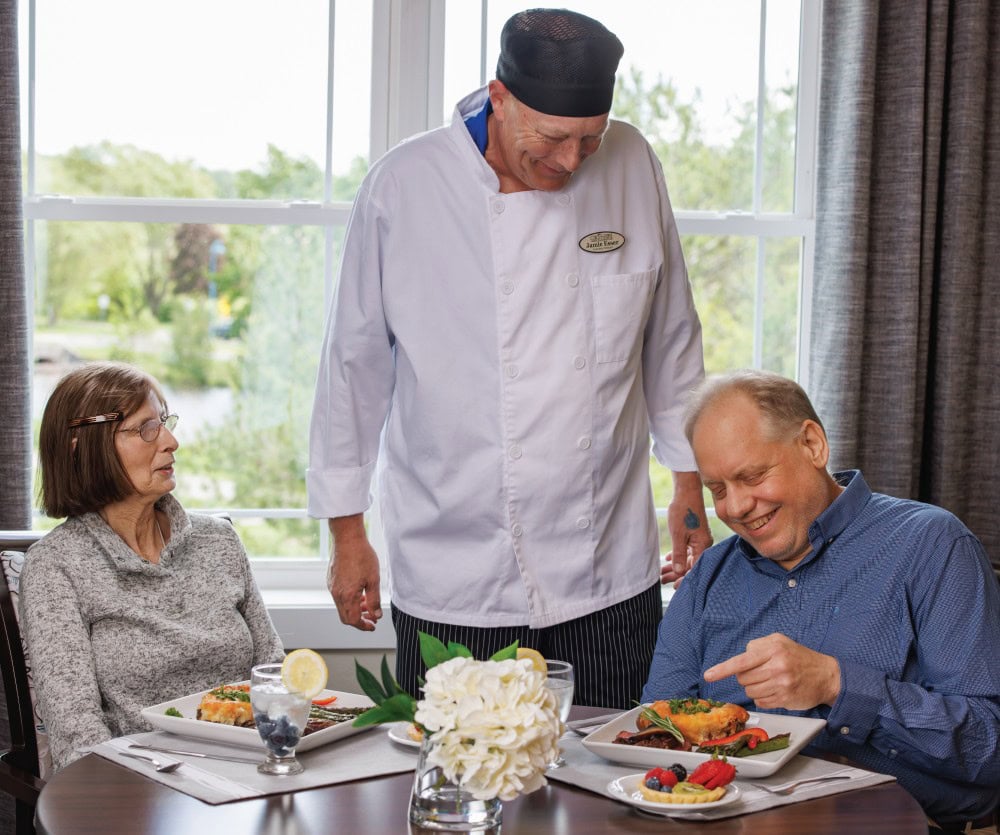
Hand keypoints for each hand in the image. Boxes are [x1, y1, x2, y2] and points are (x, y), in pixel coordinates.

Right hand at [327, 515, 382, 630]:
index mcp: (347, 596)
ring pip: (342, 606)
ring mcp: (332, 586)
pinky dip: (349, 600)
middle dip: (359, 620)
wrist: (347, 538)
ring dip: (354, 609)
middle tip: (372, 617)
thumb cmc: (362, 556)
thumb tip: (376, 615)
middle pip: (345, 617)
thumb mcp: (373, 579)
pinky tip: (359, 592)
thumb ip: (374, 600)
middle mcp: (336, 594)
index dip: (364, 626)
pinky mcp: (330, 580)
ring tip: (367, 603)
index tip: (373, 625)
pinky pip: (338, 596)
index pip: (353, 620)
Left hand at [661, 471, 712, 584]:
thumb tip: (679, 572)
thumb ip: (679, 554)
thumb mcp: (678, 535)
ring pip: (687, 557)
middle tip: (663, 581)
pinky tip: (669, 560)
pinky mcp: (695, 534)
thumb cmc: (683, 511)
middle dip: (677, 574)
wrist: (686, 491)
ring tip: (663, 573)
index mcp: (703, 546)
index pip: (695, 568)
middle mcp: (704, 544)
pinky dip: (678, 555)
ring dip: (675, 565)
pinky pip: (687, 549)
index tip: (674, 587)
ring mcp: (699, 539)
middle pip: (691, 564)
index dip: (684, 579)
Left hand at [703, 633, 841, 709]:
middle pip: (743, 678)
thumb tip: (740, 660)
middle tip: (761, 672)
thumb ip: (757, 646)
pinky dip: (763, 697)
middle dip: (746, 676)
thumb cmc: (799, 657)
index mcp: (773, 649)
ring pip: (750, 691)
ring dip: (754, 687)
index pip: (741, 661)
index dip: (723, 669)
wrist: (826, 676)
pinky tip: (775, 690)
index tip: (708, 675)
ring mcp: (781, 685)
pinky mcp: (785, 700)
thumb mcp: (780, 641)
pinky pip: (760, 702)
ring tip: (769, 680)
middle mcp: (777, 667)